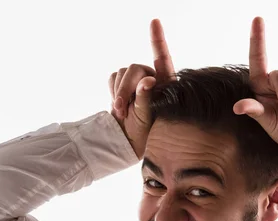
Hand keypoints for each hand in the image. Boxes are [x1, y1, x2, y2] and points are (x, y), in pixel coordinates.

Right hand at [109, 19, 176, 159]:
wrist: (129, 141)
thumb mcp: (149, 117)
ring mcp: (137, 80)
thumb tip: (147, 80)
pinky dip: (112, 91)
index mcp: (165, 82)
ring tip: (122, 114)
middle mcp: (152, 77)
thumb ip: (147, 97)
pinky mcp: (123, 84)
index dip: (157, 39)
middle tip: (121, 110)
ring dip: (118, 93)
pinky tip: (118, 106)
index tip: (154, 22)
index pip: (162, 57)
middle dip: (125, 89)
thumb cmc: (146, 132)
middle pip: (134, 68)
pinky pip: (113, 77)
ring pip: (121, 73)